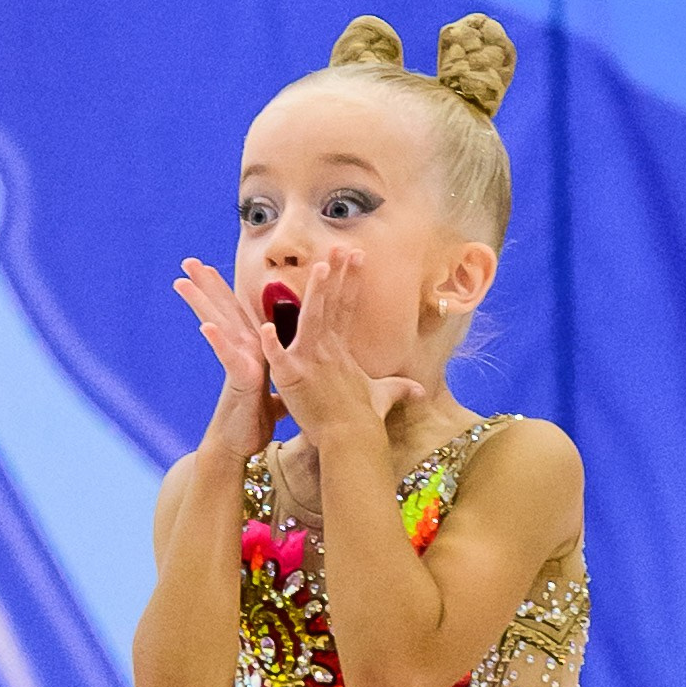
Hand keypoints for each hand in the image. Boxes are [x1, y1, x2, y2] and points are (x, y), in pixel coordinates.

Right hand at [173, 257, 287, 461]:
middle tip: (188, 260)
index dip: (224, 290)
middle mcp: (241, 352)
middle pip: (223, 312)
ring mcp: (238, 364)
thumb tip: (285, 380)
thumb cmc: (253, 422)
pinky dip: (218, 341)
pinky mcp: (240, 380)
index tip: (212, 268)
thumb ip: (276, 381)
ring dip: (201, 304)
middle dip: (206, 286)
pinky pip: (228, 358)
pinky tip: (206, 325)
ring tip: (182, 281)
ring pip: (218, 326)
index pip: (237, 313)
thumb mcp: (271, 395)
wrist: (240, 449)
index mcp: (252, 351)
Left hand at [257, 245, 425, 446]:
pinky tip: (264, 326)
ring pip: (311, 320)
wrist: (352, 439)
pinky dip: (270, 345)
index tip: (356, 256)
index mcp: (340, 349)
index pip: (346, 308)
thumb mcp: (382, 397)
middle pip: (331, 304)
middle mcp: (326, 349)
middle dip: (336, 274)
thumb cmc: (364, 418)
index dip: (350, 281)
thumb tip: (421, 391)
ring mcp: (309, 361)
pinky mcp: (292, 379)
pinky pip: (278, 358)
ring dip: (314, 293)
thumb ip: (400, 388)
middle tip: (340, 246)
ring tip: (319, 267)